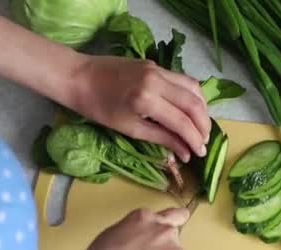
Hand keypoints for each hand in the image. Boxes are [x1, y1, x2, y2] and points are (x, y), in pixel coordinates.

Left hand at [71, 55, 210, 162]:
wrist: (77, 76)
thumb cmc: (97, 108)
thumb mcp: (129, 128)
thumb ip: (161, 138)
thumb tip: (185, 152)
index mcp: (146, 100)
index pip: (181, 122)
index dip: (194, 140)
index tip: (200, 154)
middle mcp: (157, 81)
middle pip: (194, 104)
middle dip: (203, 126)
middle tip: (204, 142)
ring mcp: (158, 69)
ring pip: (194, 88)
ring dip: (203, 109)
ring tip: (201, 127)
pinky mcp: (156, 64)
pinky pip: (184, 80)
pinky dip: (193, 96)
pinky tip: (192, 108)